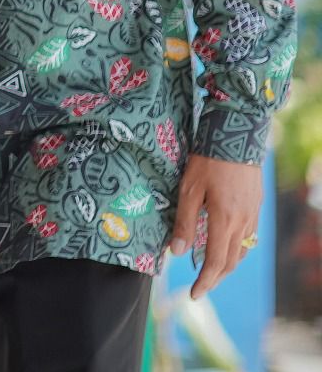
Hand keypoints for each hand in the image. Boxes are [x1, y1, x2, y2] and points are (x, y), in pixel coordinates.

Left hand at [170, 153, 262, 299]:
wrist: (236, 136)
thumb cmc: (207, 161)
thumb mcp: (188, 190)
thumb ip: (184, 223)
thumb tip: (176, 252)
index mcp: (224, 221)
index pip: (216, 262)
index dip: (205, 281)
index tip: (194, 294)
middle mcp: (243, 223)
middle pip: (231, 261)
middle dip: (215, 278)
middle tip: (201, 288)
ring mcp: (252, 215)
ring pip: (242, 251)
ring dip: (227, 265)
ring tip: (211, 271)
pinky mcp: (256, 207)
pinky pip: (248, 238)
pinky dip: (237, 250)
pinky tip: (226, 247)